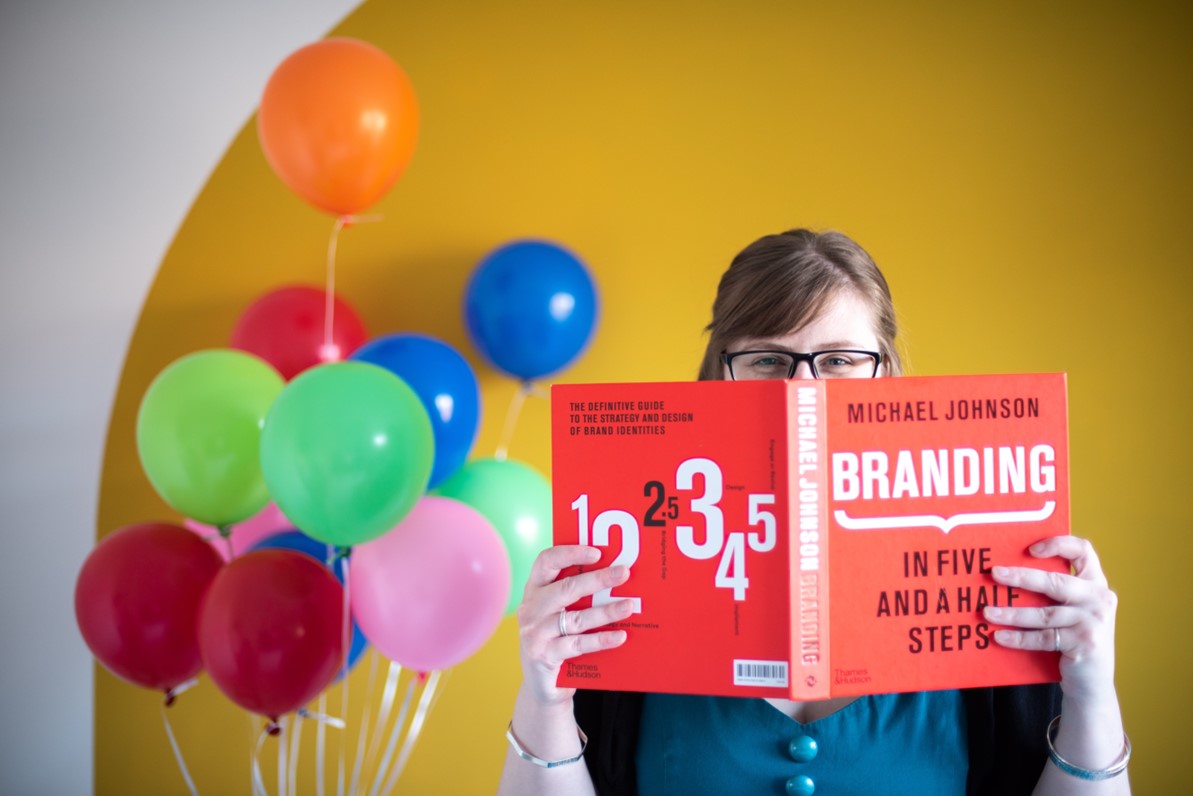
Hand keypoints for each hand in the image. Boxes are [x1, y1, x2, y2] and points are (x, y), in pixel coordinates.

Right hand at [515, 545, 634, 706]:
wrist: (542, 685)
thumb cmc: (558, 639)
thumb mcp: (560, 613)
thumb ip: (577, 595)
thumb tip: (617, 576)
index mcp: (534, 589)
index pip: (546, 561)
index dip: (570, 553)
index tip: (597, 552)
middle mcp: (530, 608)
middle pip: (566, 588)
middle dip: (598, 579)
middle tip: (624, 573)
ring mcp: (535, 633)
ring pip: (576, 618)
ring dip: (605, 611)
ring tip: (629, 606)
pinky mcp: (544, 656)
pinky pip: (578, 645)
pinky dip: (601, 640)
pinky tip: (620, 636)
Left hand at [984, 535, 1117, 701]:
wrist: (1092, 681)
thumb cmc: (1072, 637)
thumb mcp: (1070, 609)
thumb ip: (1053, 590)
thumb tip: (1005, 571)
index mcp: (1095, 582)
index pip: (1083, 551)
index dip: (1058, 544)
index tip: (1031, 549)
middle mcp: (1099, 598)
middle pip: (1056, 581)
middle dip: (1021, 577)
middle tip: (994, 574)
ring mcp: (1095, 621)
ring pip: (1045, 613)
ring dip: (1012, 613)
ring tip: (987, 612)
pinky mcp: (1086, 643)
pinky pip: (1044, 638)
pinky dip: (1019, 638)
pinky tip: (999, 636)